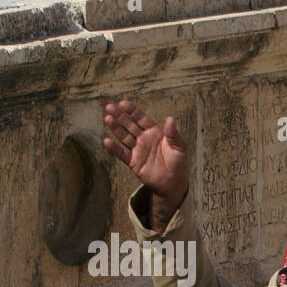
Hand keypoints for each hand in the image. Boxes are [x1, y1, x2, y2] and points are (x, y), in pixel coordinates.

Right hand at [101, 100, 189, 231]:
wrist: (174, 183)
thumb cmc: (179, 163)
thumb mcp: (179, 147)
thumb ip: (173, 134)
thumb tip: (170, 119)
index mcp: (155, 133)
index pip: (141, 119)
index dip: (132, 111)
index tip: (122, 103)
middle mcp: (144, 139)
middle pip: (129, 125)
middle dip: (119, 116)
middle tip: (109, 107)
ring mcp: (138, 150)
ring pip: (124, 137)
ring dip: (115, 128)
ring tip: (107, 118)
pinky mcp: (133, 162)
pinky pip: (122, 154)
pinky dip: (114, 148)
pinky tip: (107, 141)